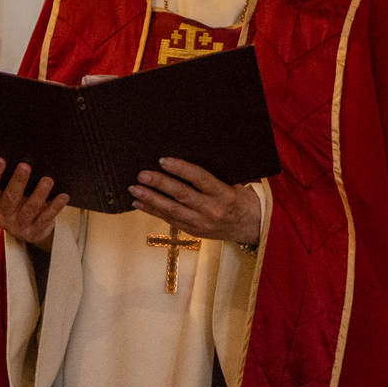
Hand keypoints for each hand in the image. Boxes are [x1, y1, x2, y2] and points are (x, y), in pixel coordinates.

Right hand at [0, 158, 70, 245]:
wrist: (27, 232)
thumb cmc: (17, 203)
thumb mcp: (7, 194)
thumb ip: (10, 180)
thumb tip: (25, 156)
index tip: (0, 159)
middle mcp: (2, 214)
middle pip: (10, 198)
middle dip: (18, 182)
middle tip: (25, 166)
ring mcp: (18, 225)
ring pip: (29, 209)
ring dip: (39, 194)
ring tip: (47, 180)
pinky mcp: (33, 232)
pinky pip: (45, 218)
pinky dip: (54, 207)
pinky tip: (62, 196)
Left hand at [129, 158, 260, 245]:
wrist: (253, 228)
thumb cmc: (243, 200)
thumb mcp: (236, 184)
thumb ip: (215, 174)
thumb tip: (189, 155)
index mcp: (224, 194)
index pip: (200, 179)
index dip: (181, 169)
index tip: (163, 160)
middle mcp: (211, 210)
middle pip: (181, 195)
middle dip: (159, 184)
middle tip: (141, 175)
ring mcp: (201, 223)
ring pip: (172, 210)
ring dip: (150, 199)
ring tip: (134, 189)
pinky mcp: (194, 231)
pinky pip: (170, 220)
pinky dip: (152, 211)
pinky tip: (138, 203)